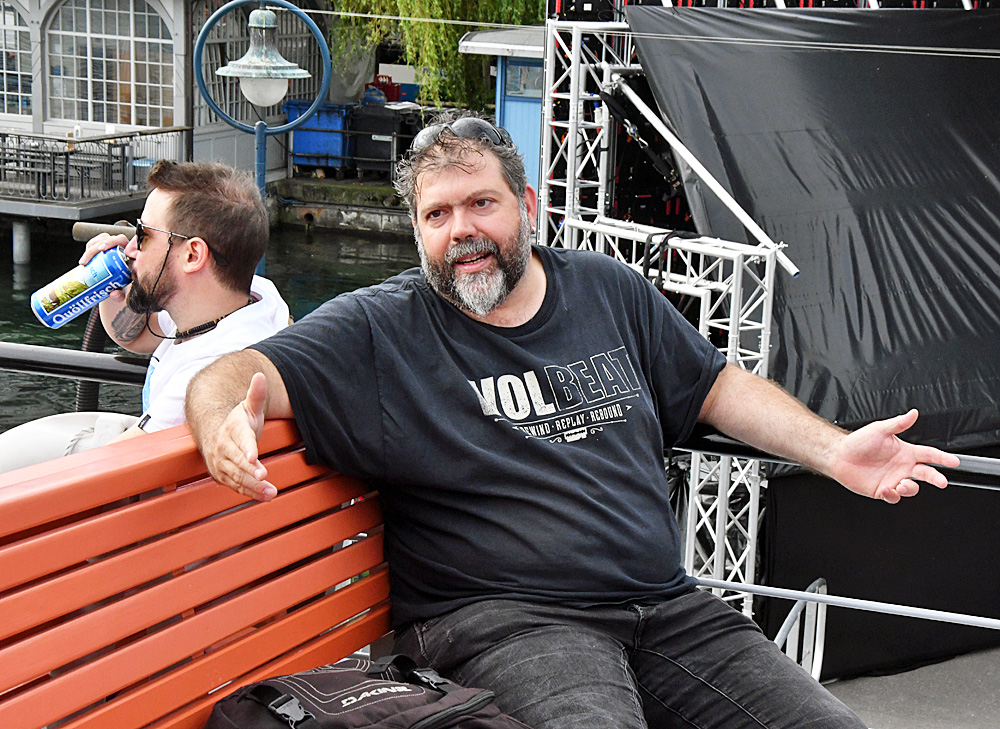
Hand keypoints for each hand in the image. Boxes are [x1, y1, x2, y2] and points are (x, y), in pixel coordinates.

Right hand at [80, 233, 130, 302]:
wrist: (116, 288)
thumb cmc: (123, 288)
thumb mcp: (123, 293)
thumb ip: (120, 296)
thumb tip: (114, 293)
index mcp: (129, 253)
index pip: (121, 240)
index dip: (111, 241)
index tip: (102, 250)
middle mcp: (120, 248)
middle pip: (107, 239)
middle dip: (95, 247)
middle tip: (87, 260)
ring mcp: (110, 248)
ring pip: (98, 241)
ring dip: (89, 250)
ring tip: (83, 263)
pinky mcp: (100, 249)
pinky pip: (93, 245)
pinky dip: (87, 251)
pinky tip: (83, 262)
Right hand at [203, 372, 277, 501]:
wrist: (214, 434)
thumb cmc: (238, 422)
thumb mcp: (248, 407)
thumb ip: (256, 394)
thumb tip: (260, 375)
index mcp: (232, 429)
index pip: (241, 439)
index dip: (247, 448)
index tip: (254, 457)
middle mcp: (224, 448)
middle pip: (238, 462)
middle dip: (251, 471)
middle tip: (264, 478)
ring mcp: (222, 464)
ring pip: (238, 477)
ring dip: (254, 486)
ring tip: (271, 492)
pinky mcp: (224, 476)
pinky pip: (237, 486)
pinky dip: (251, 493)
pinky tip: (266, 497)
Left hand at [829, 409, 959, 503]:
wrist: (839, 455)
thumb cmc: (858, 441)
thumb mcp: (879, 430)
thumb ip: (898, 424)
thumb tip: (914, 413)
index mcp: (905, 452)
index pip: (929, 454)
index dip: (942, 458)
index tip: (954, 461)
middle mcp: (902, 467)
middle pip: (926, 474)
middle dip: (936, 478)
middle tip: (942, 481)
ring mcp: (893, 479)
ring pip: (911, 489)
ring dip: (910, 488)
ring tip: (902, 484)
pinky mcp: (882, 490)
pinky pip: (894, 497)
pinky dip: (893, 495)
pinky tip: (887, 489)